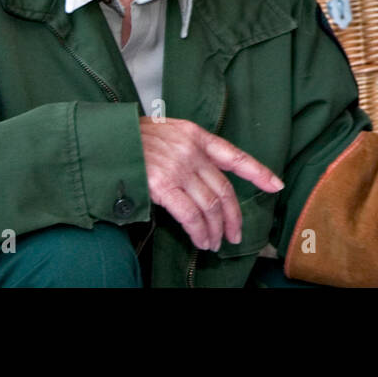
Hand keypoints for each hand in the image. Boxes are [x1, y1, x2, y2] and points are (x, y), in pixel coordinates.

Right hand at [139, 117, 283, 250]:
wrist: (101, 140)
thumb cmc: (130, 139)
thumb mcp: (166, 133)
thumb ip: (188, 151)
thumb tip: (204, 180)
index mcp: (195, 135)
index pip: (235, 156)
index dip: (259, 172)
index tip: (276, 185)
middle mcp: (191, 151)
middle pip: (224, 189)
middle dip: (233, 216)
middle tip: (236, 234)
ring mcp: (178, 168)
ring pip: (210, 205)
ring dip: (215, 229)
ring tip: (215, 242)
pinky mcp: (163, 186)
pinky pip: (190, 215)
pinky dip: (199, 231)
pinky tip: (202, 240)